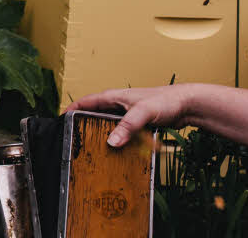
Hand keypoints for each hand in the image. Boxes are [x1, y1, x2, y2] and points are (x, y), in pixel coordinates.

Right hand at [68, 85, 199, 147]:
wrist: (187, 104)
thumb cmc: (166, 101)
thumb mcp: (143, 113)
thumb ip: (127, 126)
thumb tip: (111, 142)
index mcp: (113, 97)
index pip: (85, 102)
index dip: (71, 110)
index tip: (60, 121)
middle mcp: (117, 104)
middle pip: (94, 114)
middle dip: (84, 125)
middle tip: (75, 140)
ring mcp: (126, 114)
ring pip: (108, 124)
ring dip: (102, 134)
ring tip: (94, 148)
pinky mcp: (136, 122)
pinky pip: (121, 132)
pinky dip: (117, 139)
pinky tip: (118, 150)